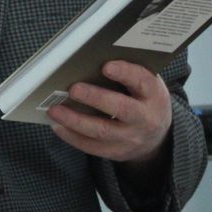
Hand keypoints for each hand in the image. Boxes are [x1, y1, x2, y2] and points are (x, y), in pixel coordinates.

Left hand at [46, 59, 172, 164]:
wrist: (156, 137)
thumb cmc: (144, 101)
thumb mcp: (146, 86)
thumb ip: (129, 74)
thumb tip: (93, 58)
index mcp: (154, 95)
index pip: (142, 82)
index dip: (125, 73)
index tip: (106, 66)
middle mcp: (145, 118)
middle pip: (121, 109)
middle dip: (95, 98)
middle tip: (73, 89)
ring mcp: (131, 138)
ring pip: (101, 131)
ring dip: (75, 120)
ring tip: (55, 110)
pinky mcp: (117, 152)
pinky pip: (92, 147)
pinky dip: (72, 136)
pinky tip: (58, 125)